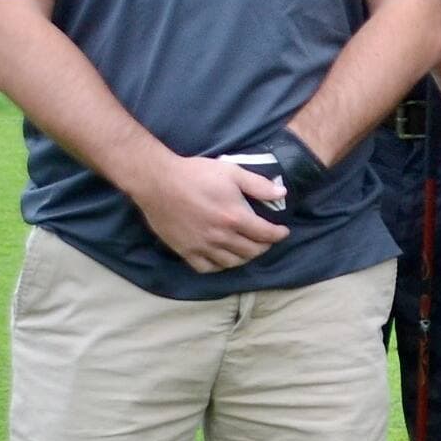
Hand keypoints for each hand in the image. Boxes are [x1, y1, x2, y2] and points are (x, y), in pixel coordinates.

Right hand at [133, 152, 288, 272]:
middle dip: (264, 246)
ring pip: (232, 263)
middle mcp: (221, 237)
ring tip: (247, 249)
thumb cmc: (195, 174)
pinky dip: (219, 266)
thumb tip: (282, 194)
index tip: (283, 232)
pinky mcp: (185, 251)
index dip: (278, 235)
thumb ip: (259, 185)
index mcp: (235, 218)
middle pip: (251, 251)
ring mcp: (202, 246)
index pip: (266, 234)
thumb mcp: (232, 172)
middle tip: (266, 239)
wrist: (157, 181)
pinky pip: (207, 268)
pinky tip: (222, 258)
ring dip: (244, 258)